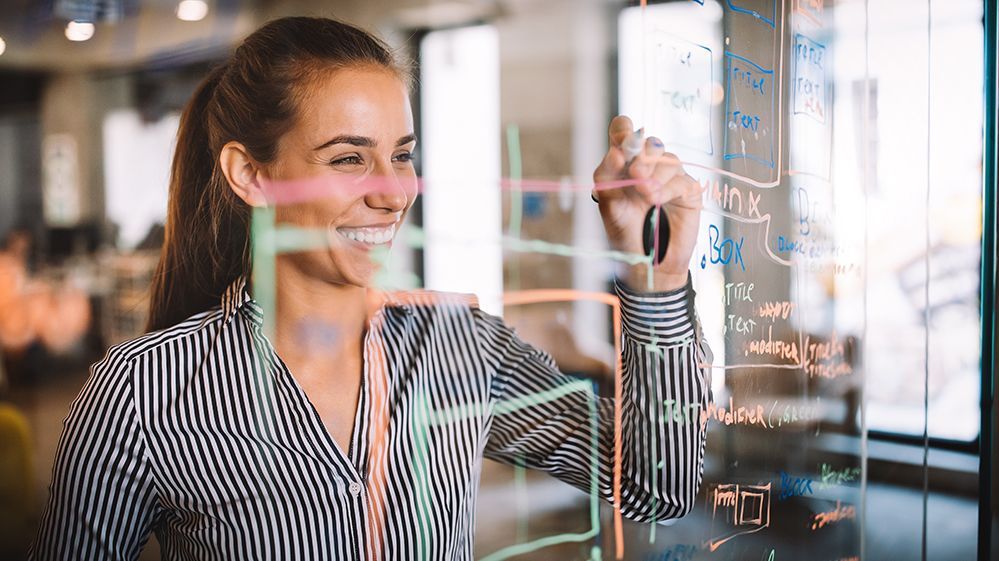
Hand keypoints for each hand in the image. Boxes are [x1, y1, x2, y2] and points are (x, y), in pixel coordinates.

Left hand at [592, 115, 704, 291]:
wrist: (646, 262)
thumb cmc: (624, 232)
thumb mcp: (607, 205)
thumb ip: (606, 177)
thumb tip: (616, 153)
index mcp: (625, 164)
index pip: (625, 131)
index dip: (623, 129)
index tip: (622, 139)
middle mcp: (649, 166)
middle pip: (650, 142)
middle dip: (642, 154)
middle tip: (635, 174)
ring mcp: (670, 177)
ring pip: (668, 159)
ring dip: (655, 174)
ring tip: (645, 195)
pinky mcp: (688, 191)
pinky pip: (680, 180)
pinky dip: (667, 189)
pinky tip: (657, 201)